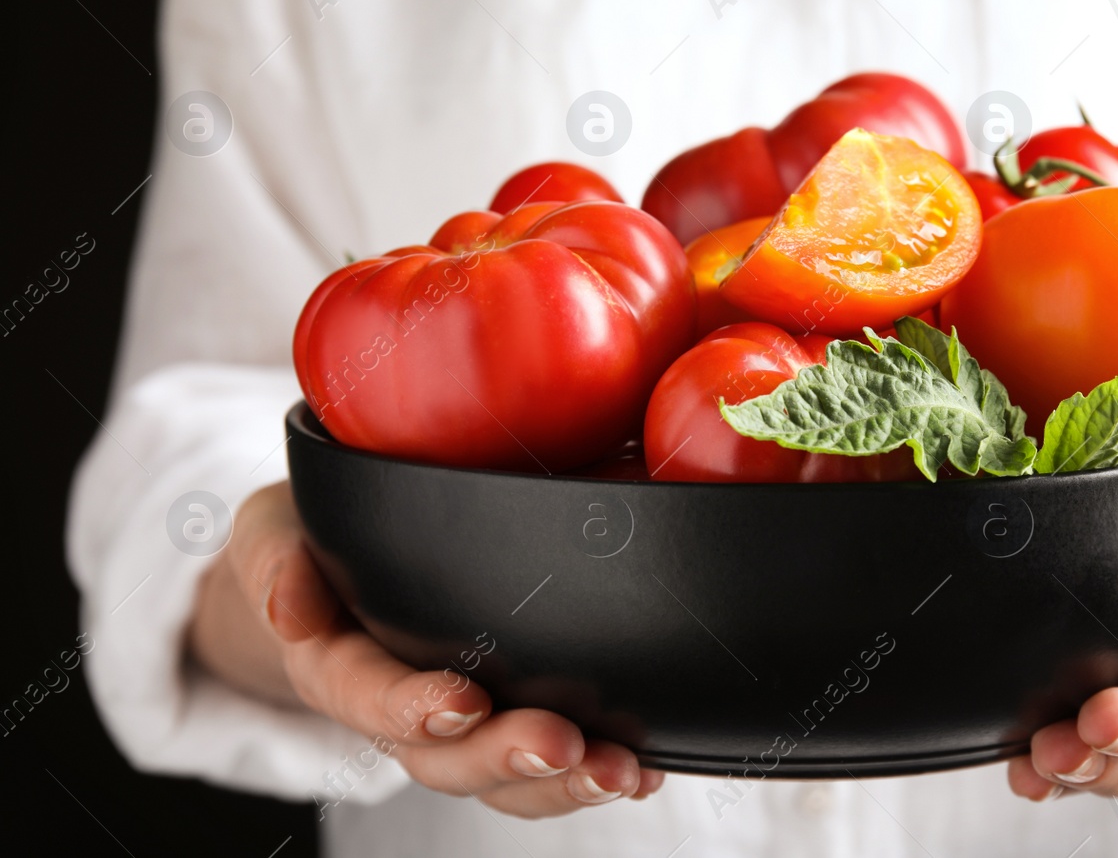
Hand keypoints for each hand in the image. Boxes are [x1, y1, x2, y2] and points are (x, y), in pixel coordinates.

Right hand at [188, 481, 665, 816]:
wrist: (332, 567)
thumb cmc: (307, 539)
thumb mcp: (272, 531)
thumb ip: (276, 559)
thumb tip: (289, 607)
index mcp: (336, 666)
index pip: (367, 696)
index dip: (411, 709)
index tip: (463, 702)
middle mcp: (402, 711)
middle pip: (448, 759)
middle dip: (507, 758)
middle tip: (564, 746)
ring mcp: (460, 726)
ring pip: (506, 779)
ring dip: (565, 783)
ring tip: (622, 773)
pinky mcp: (510, 717)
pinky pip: (551, 763)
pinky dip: (598, 771)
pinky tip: (648, 772)